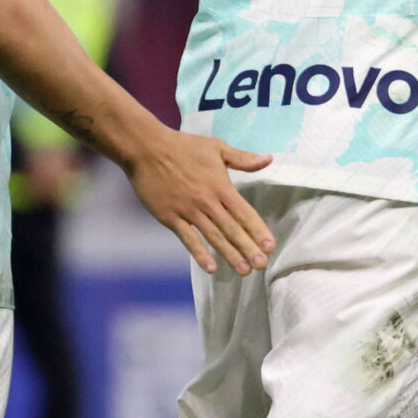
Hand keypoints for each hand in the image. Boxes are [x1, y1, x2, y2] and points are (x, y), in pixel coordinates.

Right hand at [126, 128, 273, 275]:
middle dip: (248, 248)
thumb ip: (243, 158)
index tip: (269, 246)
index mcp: (221, 186)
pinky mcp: (170, 218)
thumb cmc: (184, 147)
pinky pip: (188, 239)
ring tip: (243, 270)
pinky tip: (210, 267)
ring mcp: (188, 212)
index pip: (244, 212)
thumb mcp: (217, 147)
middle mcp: (207, 202)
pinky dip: (199, 254)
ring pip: (213, 237)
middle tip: (261, 265)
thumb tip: (269, 159)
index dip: (258, 230)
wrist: (147, 149)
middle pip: (231, 229)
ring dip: (229, 254)